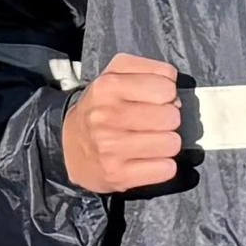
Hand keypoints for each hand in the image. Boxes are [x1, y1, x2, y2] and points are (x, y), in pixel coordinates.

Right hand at [62, 56, 188, 196]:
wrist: (69, 148)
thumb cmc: (100, 109)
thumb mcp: (115, 74)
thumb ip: (149, 70)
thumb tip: (175, 91)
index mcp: (107, 86)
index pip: (167, 88)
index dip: (166, 94)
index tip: (154, 101)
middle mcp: (106, 116)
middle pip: (172, 117)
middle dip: (167, 120)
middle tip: (151, 124)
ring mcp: (111, 148)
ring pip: (172, 143)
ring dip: (166, 144)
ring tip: (149, 142)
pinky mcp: (118, 175)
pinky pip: (166, 169)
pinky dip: (163, 166)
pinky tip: (148, 160)